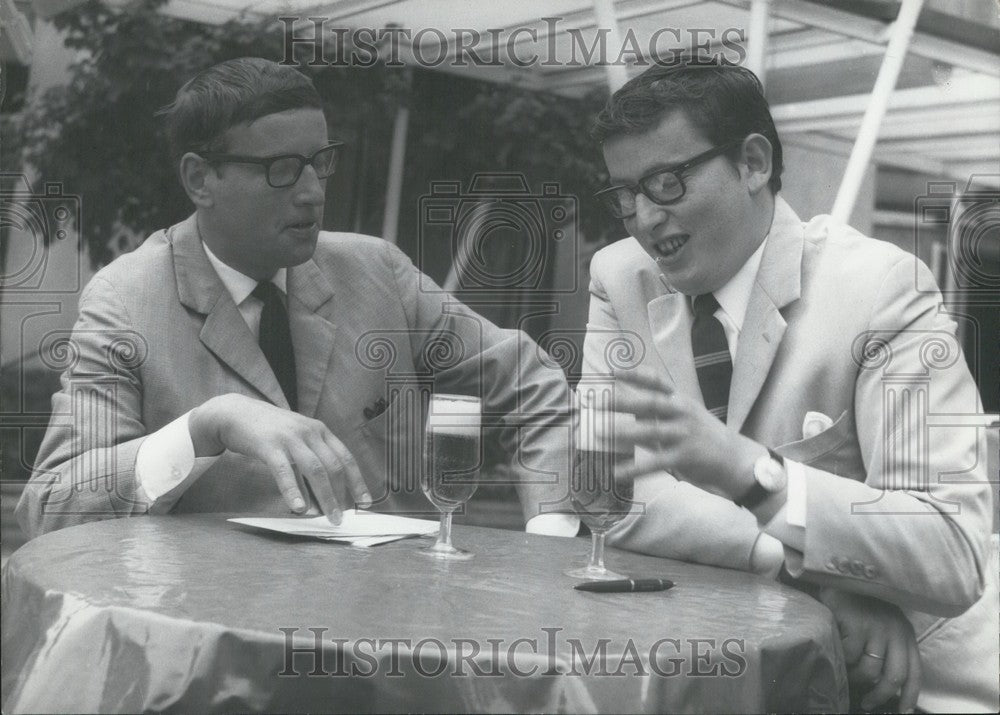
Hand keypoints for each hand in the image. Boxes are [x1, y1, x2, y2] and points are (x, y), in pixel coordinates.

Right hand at [190, 394, 370, 522]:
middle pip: (333, 466)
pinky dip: (293, 491)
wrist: (236, 412)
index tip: (365, 502)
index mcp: (319, 431)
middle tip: (341, 518)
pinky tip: (298, 507)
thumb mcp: (296, 440)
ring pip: (315, 470)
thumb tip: (320, 497)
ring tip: (328, 517)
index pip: (345, 457)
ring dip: (325, 496)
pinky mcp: (270, 445)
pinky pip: (285, 471)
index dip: (357, 480)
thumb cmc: (269, 431)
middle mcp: (309, 432)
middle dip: (341, 494)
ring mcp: (290, 437)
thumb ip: (309, 462)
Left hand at [609, 368, 764, 497]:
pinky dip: (634, 469)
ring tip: (599, 434)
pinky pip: (656, 463)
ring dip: (624, 433)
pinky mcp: (686, 457)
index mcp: (680, 401)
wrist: (737, 460)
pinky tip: (616, 472)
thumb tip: (626, 410)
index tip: (612, 371)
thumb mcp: (682, 420)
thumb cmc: (703, 438)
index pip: (657, 382)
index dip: (635, 375)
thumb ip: (654, 417)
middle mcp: (682, 413)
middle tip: (597, 403)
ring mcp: (685, 435)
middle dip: (622, 402)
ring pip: (651, 431)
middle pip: (650, 403)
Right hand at [819, 588, 920, 712]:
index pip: (914, 672)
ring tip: (846, 675)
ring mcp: (877, 627)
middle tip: (867, 702)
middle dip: (880, 696)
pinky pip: (850, 656)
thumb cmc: (858, 606)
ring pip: (869, 671)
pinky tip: (836, 654)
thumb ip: (887, 649)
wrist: (839, 577)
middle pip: (894, 677)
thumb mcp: (881, 626)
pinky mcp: (857, 624)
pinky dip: (842, 661)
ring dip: (856, 679)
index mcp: (905, 634)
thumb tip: (881, 685)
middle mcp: (896, 631)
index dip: (910, 697)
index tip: (902, 712)